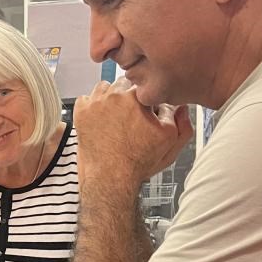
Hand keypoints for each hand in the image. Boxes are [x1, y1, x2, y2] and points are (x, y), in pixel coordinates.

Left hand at [74, 77, 192, 187]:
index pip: (145, 84)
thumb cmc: (138, 162)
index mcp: (138, 97)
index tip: (146, 109)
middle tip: (130, 115)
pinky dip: (92, 105)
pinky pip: (85, 99)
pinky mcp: (81, 113)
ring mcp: (96, 103)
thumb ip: (180, 118)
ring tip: (115, 116)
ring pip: (104, 88)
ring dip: (110, 97)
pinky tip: (99, 118)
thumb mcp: (170, 140)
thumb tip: (179, 105)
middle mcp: (115, 96)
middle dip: (128, 95)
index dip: (147, 97)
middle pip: (124, 83)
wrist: (110, 178)